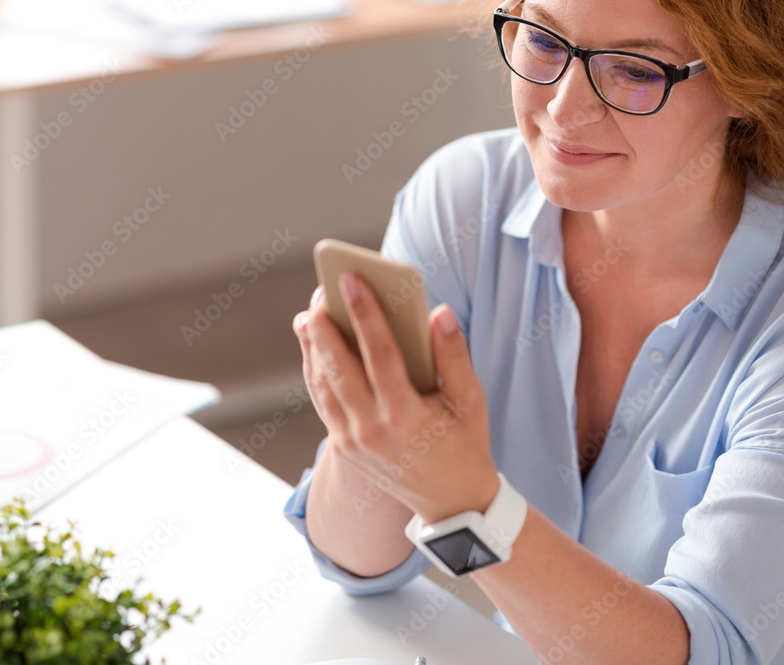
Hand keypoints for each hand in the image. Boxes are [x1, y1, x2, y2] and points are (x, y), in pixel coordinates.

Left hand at [292, 273, 498, 523]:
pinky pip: (321, 400)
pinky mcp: (343, 446)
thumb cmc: (465, 443)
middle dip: (326, 325)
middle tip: (322, 291)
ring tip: (312, 312)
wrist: (452, 502)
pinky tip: (314, 344)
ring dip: (313, 346)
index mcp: (406, 416)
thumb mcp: (471, 400)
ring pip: (322, 384)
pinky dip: (314, 370)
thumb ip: (455, 355)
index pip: (379, 354)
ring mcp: (351, 441)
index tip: (352, 280)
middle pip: (337, 368)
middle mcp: (371, 430)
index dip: (365, 313)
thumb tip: (439, 312)